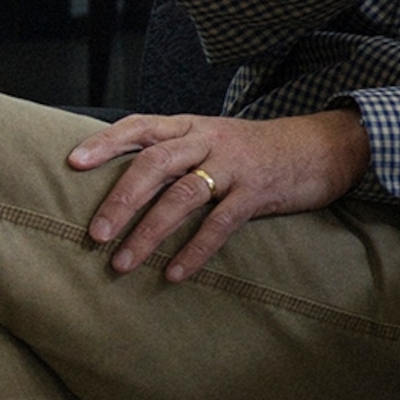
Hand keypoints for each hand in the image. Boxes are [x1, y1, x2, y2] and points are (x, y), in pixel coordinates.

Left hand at [67, 107, 367, 281]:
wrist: (325, 146)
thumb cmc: (261, 150)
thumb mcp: (217, 138)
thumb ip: (178, 151)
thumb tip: (126, 182)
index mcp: (193, 126)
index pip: (142, 126)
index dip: (107, 143)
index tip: (74, 163)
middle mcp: (210, 141)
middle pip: (155, 164)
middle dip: (121, 200)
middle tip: (94, 235)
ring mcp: (235, 166)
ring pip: (183, 195)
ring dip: (149, 232)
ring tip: (122, 263)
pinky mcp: (259, 192)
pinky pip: (221, 223)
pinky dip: (195, 250)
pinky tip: (175, 273)